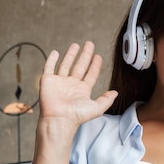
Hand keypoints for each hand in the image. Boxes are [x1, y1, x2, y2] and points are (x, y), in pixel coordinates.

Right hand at [32, 41, 117, 163]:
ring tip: (75, 45)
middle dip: (85, 55)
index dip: (95, 65)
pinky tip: (55, 52)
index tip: (98, 56)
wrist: (59, 119)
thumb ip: (107, 100)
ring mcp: (59, 82)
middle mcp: (71, 85)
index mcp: (82, 90)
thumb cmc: (76, 116)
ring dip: (70, 55)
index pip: (90, 74)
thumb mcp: (97, 108)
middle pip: (79, 66)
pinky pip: (49, 68)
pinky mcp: (48, 81)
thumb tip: (116, 92)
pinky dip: (51, 60)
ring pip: (65, 65)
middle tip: (89, 44)